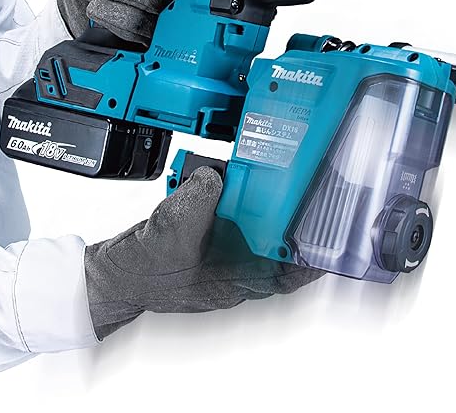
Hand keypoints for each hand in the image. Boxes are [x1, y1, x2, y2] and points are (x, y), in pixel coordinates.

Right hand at [84, 167, 323, 338]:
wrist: (119, 272)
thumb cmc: (145, 267)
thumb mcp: (172, 225)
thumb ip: (198, 196)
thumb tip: (216, 175)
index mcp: (237, 280)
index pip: (292, 272)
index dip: (317, 254)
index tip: (336, 231)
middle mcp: (239, 272)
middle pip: (284, 249)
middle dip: (300, 223)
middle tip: (317, 194)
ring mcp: (229, 259)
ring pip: (264, 235)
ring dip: (274, 212)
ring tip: (284, 184)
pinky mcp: (217, 244)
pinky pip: (242, 224)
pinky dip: (246, 205)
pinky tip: (239, 184)